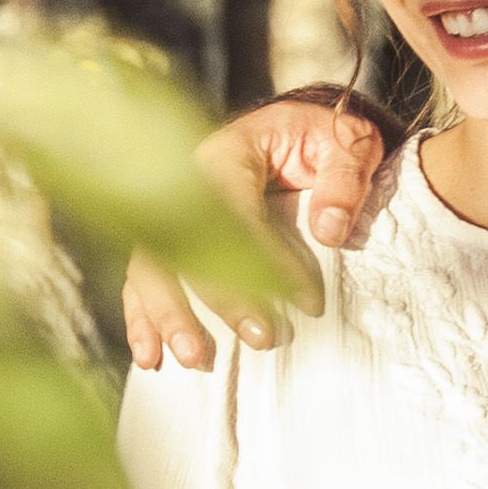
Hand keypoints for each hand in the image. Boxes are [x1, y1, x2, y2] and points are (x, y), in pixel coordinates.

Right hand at [120, 95, 398, 371]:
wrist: (293, 129)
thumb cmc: (317, 137)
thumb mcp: (344, 143)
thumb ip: (343, 180)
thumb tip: (330, 231)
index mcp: (225, 154)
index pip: (237, 212)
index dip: (269, 260)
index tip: (308, 303)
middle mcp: (184, 181)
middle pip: (184, 244)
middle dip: (220, 298)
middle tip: (261, 337)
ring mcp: (169, 210)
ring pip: (153, 267)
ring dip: (169, 317)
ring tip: (196, 359)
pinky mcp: (168, 237)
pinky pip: (145, 279)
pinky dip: (144, 319)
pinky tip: (152, 358)